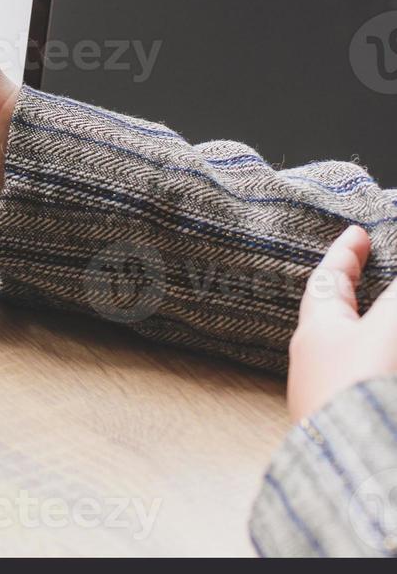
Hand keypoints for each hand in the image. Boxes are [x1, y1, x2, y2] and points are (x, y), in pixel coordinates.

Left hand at [289, 226, 396, 420]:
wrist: (352, 468)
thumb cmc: (362, 389)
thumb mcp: (386, 331)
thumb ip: (395, 299)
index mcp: (316, 330)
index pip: (327, 280)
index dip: (344, 254)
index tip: (356, 233)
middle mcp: (313, 360)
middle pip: (330, 314)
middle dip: (350, 290)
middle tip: (364, 268)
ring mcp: (324, 393)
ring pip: (343, 347)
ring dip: (366, 327)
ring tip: (379, 315)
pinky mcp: (340, 419)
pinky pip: (357, 376)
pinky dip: (373, 357)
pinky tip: (379, 363)